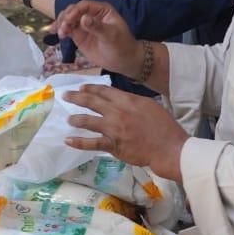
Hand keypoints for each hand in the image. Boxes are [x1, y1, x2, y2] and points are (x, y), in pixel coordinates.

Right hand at [52, 0, 143, 77]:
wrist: (123, 61)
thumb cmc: (121, 45)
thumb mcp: (111, 35)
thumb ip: (97, 27)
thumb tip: (83, 19)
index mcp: (102, 10)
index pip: (84, 5)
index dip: (74, 11)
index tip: (68, 20)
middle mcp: (91, 15)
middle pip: (73, 10)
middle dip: (65, 17)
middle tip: (63, 28)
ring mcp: (84, 25)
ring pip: (68, 19)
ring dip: (61, 24)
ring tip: (61, 34)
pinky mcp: (79, 35)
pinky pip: (67, 30)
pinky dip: (61, 31)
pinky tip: (58, 35)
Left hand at [65, 85, 188, 182]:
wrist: (168, 147)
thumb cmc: (163, 126)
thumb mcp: (149, 105)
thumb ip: (132, 102)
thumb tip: (120, 99)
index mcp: (127, 100)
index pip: (103, 91)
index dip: (90, 88)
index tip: (81, 87)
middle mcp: (117, 112)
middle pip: (91, 102)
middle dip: (76, 97)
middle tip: (65, 96)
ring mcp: (113, 129)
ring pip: (87, 121)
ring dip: (75, 119)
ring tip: (68, 119)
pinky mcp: (112, 145)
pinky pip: (91, 143)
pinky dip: (78, 142)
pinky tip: (68, 140)